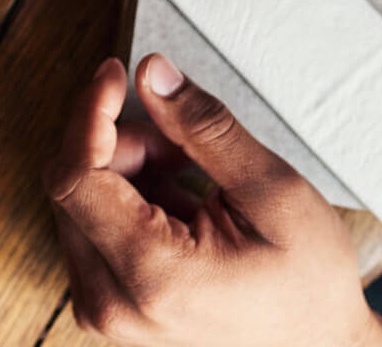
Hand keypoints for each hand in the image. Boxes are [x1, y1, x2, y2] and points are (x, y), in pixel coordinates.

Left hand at [45, 55, 381, 346]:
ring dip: (126, 168)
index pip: (74, 176)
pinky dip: (128, 196)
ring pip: (79, 202)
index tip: (114, 74)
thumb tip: (152, 75)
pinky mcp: (107, 303)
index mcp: (151, 275)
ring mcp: (105, 309)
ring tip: (192, 173)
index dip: (89, 113)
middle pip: (72, 185)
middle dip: (118, 142)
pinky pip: (91, 226)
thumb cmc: (309, 284)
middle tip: (182, 140)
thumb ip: (206, 129)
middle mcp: (111, 302)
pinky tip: (180, 200)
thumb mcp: (274, 194)